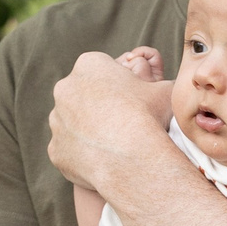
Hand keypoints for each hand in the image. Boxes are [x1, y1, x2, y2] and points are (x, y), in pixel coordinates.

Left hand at [47, 50, 173, 195]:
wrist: (131, 158)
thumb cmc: (149, 117)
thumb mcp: (165, 90)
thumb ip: (161, 82)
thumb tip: (172, 83)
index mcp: (89, 64)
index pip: (102, 69)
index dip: (119, 84)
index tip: (133, 100)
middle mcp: (65, 88)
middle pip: (83, 94)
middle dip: (99, 106)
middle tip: (123, 122)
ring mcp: (56, 120)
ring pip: (72, 123)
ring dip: (88, 130)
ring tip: (114, 144)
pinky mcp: (54, 149)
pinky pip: (69, 150)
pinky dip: (82, 155)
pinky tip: (103, 161)